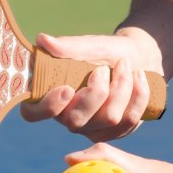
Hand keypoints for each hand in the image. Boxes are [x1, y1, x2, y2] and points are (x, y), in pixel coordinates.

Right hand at [21, 31, 161, 141]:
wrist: (139, 58)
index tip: (66, 88)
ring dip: (121, 87)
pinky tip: (138, 77)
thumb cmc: (107, 52)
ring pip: (108, 119)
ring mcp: (91, 129)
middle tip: (103, 69)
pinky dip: (138, 94)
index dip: (47, 107)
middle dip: (96, 92)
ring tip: (125, 66)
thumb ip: (69, 46)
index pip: (33, 113)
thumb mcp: (91, 45)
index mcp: (51, 96)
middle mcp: (67, 117)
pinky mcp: (115, 133)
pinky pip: (128, 121)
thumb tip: (42, 40)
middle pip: (75, 120)